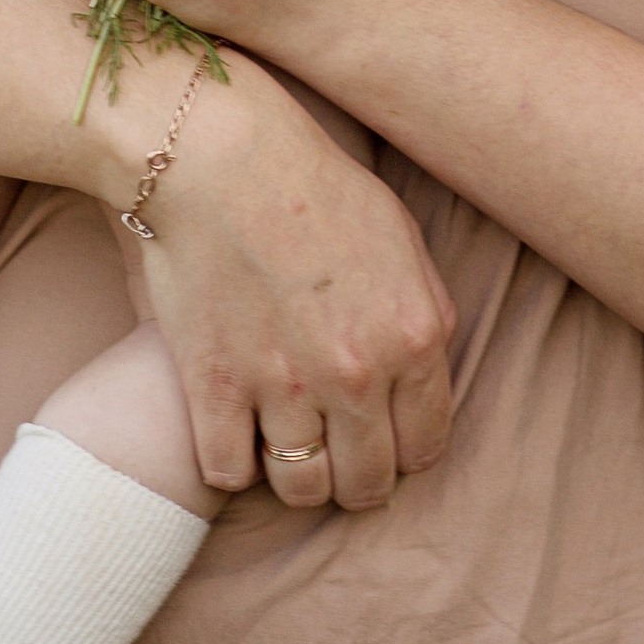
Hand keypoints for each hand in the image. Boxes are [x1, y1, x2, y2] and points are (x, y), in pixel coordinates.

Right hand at [103, 44, 454, 506]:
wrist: (218, 153)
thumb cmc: (312, 181)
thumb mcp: (400, 236)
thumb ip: (425, 310)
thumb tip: (429, 369)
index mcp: (414, 336)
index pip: (425, 448)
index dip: (402, 455)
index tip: (379, 444)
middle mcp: (358, 373)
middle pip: (366, 484)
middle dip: (353, 478)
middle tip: (331, 455)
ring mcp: (284, 386)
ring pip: (300, 490)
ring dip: (293, 475)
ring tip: (282, 444)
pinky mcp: (215, 387)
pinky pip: (229, 473)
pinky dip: (230, 462)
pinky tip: (231, 430)